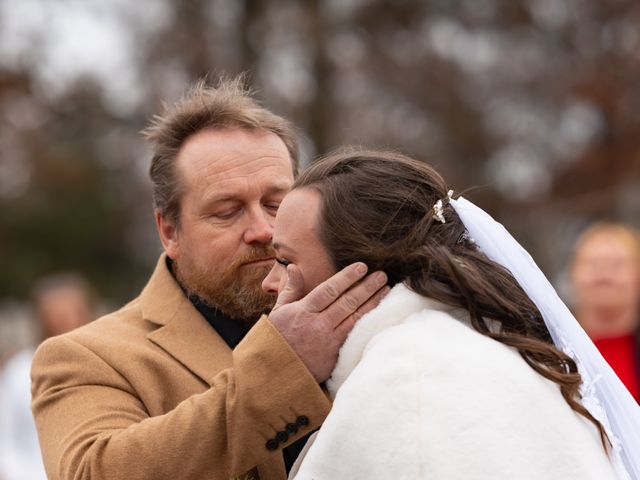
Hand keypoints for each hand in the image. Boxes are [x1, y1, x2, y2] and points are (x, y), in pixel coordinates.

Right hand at [268, 262, 388, 382]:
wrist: (276, 372)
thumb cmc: (277, 338)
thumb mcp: (278, 312)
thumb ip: (290, 289)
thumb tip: (294, 268)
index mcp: (304, 311)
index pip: (330, 290)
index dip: (347, 277)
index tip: (362, 267)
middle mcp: (318, 325)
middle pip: (347, 302)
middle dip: (367, 287)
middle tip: (382, 275)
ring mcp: (328, 342)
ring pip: (355, 319)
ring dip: (373, 303)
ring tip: (386, 291)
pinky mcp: (335, 356)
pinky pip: (355, 337)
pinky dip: (368, 324)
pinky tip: (379, 315)